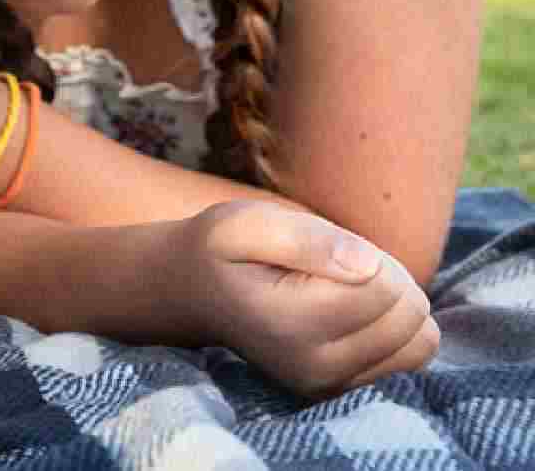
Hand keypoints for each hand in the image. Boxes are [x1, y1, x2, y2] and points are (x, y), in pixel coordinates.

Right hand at [169, 200, 439, 396]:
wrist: (194, 293)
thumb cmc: (224, 249)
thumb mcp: (246, 223)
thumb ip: (305, 238)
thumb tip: (369, 265)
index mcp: (289, 323)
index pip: (385, 286)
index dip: (367, 255)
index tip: (324, 251)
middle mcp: (313, 366)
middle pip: (408, 314)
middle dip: (387, 278)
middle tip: (334, 268)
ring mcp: (330, 385)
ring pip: (419, 340)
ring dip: (395, 306)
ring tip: (344, 291)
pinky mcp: (343, 390)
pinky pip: (411, 358)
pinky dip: (395, 330)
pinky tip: (353, 315)